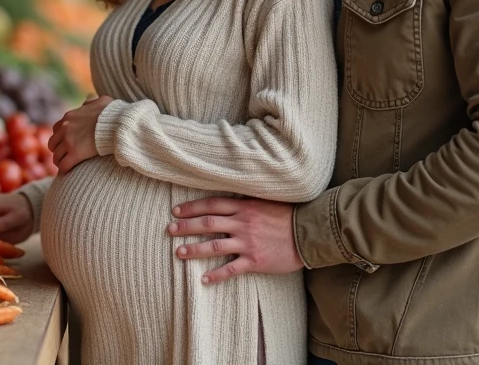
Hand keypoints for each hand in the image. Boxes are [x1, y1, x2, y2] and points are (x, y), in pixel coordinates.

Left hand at [48, 94, 113, 173]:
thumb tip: (88, 100)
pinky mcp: (75, 153)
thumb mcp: (101, 101)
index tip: (66, 143)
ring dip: (60, 161)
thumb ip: (91, 101)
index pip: (56, 129)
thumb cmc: (112, 113)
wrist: (117, 123)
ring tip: (65, 166)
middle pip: (53, 143)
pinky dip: (64, 169)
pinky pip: (63, 165)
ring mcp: (69, 141)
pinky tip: (68, 172)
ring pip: (56, 156)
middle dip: (57, 150)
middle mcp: (65, 128)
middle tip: (64, 156)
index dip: (61, 138)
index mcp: (69, 116)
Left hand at [168, 197, 303, 284]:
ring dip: (194, 249)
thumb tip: (230, 198)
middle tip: (169, 230)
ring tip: (178, 252)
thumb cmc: (289, 214)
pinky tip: (203, 279)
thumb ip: (247, 201)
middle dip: (186, 227)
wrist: (309, 232)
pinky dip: (216, 275)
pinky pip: (231, 269)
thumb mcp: (266, 200)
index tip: (176, 211)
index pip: (211, 205)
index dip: (192, 208)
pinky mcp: (255, 261)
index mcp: (244, 206)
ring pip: (214, 246)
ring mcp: (248, 242)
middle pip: (208, 223)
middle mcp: (242, 223)